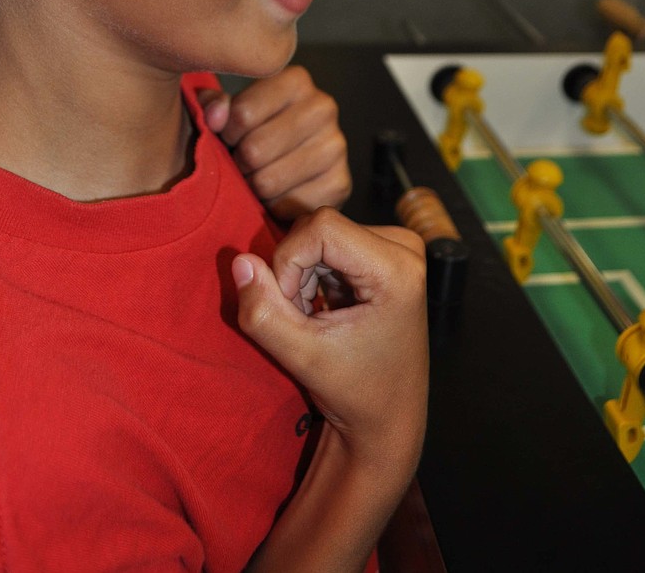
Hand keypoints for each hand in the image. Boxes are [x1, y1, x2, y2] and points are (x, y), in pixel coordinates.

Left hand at [196, 67, 350, 219]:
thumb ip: (214, 107)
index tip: (230, 138)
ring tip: (258, 179)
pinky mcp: (341, 183)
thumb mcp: (230, 114)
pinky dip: (275, 208)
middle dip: (239, 164)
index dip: (226, 134)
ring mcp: (336, 146)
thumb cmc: (255, 135)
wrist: (292, 170)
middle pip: (255, 149)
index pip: (242, 113)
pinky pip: (288, 206)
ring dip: (254, 187)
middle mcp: (323, 107)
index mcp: (296, 80)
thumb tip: (214, 116)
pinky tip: (278, 196)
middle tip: (243, 165)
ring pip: (268, 181)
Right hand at [232, 208, 428, 478]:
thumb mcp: (302, 356)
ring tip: (312, 318)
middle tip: (300, 318)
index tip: (290, 309)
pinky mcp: (384, 254)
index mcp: (397, 268)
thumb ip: (264, 311)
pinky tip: (323, 310)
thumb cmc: (354, 392)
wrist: (388, 418)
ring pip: (321, 234)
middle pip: (320, 227)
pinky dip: (313, 274)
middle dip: (294, 270)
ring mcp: (397, 249)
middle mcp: (404, 248)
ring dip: (301, 274)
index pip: (321, 226)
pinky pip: (330, 243)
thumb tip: (240, 260)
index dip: (289, 261)